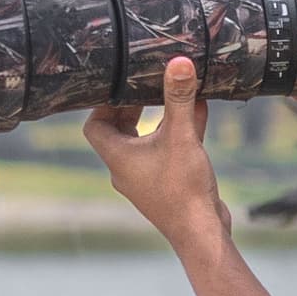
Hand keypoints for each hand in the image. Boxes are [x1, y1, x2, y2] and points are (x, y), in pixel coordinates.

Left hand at [85, 56, 226, 248]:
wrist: (202, 232)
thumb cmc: (183, 188)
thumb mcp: (181, 136)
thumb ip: (179, 99)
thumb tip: (178, 63)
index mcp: (118, 158)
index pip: (94, 126)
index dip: (103, 104)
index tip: (121, 87)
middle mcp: (126, 169)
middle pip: (118, 131)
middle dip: (133, 107)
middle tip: (146, 87)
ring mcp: (145, 178)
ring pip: (145, 141)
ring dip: (158, 119)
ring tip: (173, 96)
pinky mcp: (166, 184)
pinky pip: (167, 152)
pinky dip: (177, 133)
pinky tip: (199, 113)